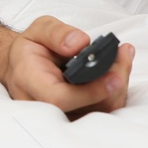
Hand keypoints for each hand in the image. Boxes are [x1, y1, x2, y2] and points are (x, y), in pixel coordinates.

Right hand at [0, 16, 133, 117]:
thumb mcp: (38, 30)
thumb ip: (55, 33)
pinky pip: (102, 111)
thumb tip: (80, 43)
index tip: (113, 77)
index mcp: (30, 81)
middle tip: (123, 54)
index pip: (59, 98)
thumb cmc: (31, 50)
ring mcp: (61, 115)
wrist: (25, 67)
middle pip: (86, 109)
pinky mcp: (77, 116)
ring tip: (123, 57)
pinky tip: (120, 68)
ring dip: (118, 87)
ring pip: (98, 113)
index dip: (88, 93)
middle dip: (113, 84)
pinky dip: (116, 91)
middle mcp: (44, 105)